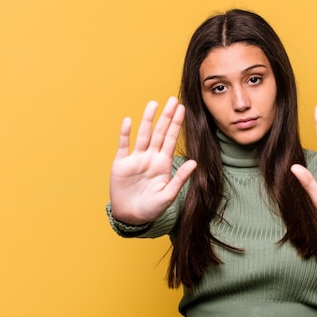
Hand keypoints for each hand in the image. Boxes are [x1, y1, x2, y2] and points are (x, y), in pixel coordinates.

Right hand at [109, 97, 196, 224]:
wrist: (132, 217)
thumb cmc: (152, 208)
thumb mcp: (169, 194)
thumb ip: (180, 178)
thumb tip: (195, 163)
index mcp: (163, 163)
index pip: (172, 139)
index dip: (177, 124)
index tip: (182, 109)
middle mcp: (150, 157)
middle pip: (159, 133)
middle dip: (166, 117)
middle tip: (173, 100)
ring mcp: (136, 159)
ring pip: (143, 135)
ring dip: (148, 120)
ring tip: (153, 104)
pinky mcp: (121, 164)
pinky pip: (124, 146)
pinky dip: (125, 134)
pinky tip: (129, 121)